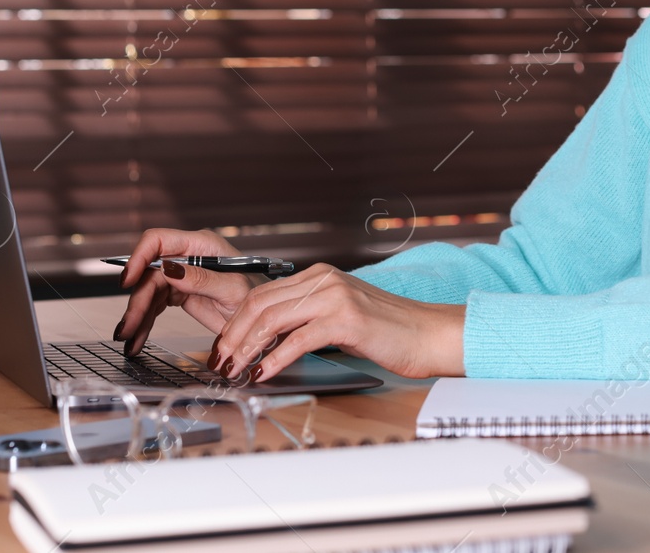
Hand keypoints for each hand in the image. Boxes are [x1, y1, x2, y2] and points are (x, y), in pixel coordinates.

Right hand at [114, 228, 249, 355]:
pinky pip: (156, 305)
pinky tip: (138, 338)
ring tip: (129, 339)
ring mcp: (183, 275)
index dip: (139, 257)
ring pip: (149, 291)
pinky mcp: (180, 293)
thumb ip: (201, 279)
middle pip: (150, 273)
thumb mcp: (233, 289)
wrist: (262, 317)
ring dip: (137, 316)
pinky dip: (146, 322)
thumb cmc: (258, 296)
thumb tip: (170, 269)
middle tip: (127, 328)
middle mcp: (189, 256)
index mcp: (202, 245)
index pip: (160, 241)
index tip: (128, 280)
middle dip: (137, 301)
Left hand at [173, 262, 464, 381]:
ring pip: (272, 319)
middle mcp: (323, 279)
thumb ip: (306, 320)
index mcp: (319, 275)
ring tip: (235, 370)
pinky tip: (265, 374)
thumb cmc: (389, 331)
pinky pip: (298, 339)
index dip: (234, 322)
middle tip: (220, 362)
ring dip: (246, 348)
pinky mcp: (346, 319)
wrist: (429, 334)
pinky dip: (275, 359)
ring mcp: (335, 296)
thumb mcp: (340, 318)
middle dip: (232, 336)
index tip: (222, 347)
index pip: (261, 294)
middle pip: (259, 304)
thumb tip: (267, 343)